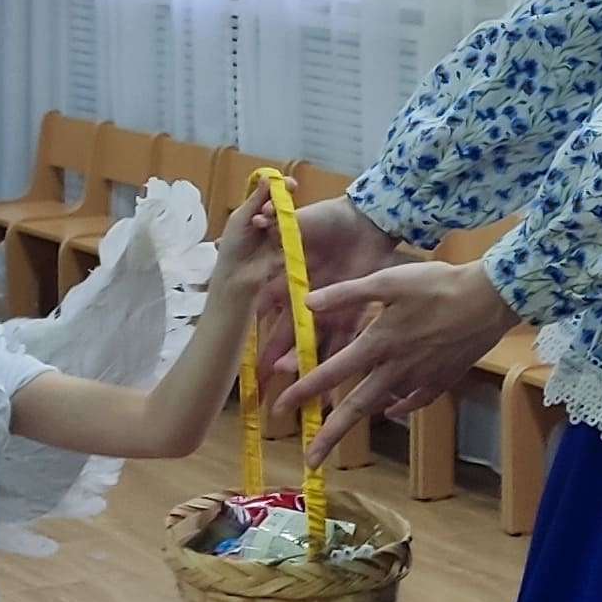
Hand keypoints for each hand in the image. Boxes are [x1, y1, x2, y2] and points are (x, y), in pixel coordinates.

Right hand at [243, 198, 404, 382]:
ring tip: (288, 375)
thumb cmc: (328, 218)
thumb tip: (257, 216)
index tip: (235, 342)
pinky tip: (327, 384)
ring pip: (309, 341)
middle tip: (259, 378)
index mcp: (285, 280)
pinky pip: (344, 341)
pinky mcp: (351, 314)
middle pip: (283, 333)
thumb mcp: (298, 220)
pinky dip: (337, 360)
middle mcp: (302, 301)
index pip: (261, 308)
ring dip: (298, 358)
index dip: (248, 325)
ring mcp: (327, 311)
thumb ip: (277, 225)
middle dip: (271, 355)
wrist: (366, 220)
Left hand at [269, 258, 522, 465]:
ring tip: (342, 431)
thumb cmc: (439, 285)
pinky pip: (415, 401)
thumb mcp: (388, 281)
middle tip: (311, 459)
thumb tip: (307, 304)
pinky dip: (399, 408)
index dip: (304, 391)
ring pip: (383, 404)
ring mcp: (421, 377)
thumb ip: (346, 294)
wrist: (490, 299)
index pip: (332, 373)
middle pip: (356, 407)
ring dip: (361, 419)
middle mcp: (396, 368)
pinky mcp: (443, 379)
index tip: (281, 409)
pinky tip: (391, 410)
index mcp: (379, 343)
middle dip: (330, 435)